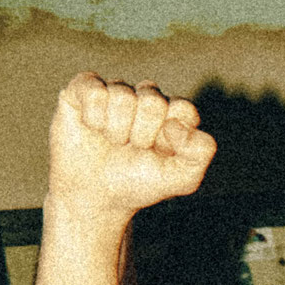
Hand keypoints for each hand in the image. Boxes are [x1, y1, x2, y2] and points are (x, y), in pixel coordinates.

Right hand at [47, 73, 214, 222]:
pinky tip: (92, 128)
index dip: (170, 137)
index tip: (159, 153)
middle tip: (133, 149)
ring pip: (122, 96)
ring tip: (113, 142)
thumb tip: (176, 124)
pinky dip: (93, 117)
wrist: (96, 196)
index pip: (184, 109)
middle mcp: (146, 98)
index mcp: (173, 114)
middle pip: (153, 102)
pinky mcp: (84, 89)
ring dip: (117, 130)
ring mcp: (116, 91)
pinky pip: (93, 90)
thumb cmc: (140, 183)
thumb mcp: (182, 179)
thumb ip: (200, 152)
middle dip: (142, 134)